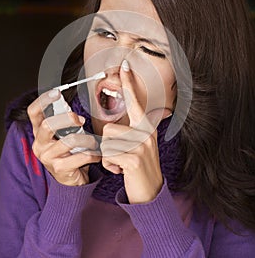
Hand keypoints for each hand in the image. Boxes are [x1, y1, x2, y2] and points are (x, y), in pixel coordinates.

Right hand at [27, 90, 100, 185]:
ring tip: (93, 142)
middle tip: (80, 120)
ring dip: (87, 139)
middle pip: (48, 125)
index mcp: (39, 132)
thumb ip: (66, 123)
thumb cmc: (69, 153)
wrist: (70, 180)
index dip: (43, 100)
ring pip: (69, 140)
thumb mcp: (64, 136)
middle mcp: (40, 144)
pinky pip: (81, 156)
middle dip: (67, 119)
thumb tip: (74, 111)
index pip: (34, 112)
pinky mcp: (59, 169)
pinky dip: (93, 154)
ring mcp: (48, 157)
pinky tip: (96, 155)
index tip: (56, 92)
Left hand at [101, 60, 166, 203]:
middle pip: (110, 128)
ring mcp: (142, 145)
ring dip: (109, 156)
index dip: (129, 83)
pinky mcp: (135, 158)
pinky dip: (111, 166)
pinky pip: (109, 156)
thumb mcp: (139, 146)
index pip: (135, 101)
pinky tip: (123, 171)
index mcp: (146, 127)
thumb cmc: (139, 166)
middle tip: (121, 156)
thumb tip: (112, 127)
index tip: (125, 65)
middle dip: (109, 145)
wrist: (151, 192)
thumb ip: (129, 132)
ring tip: (122, 163)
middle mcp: (146, 132)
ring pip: (107, 142)